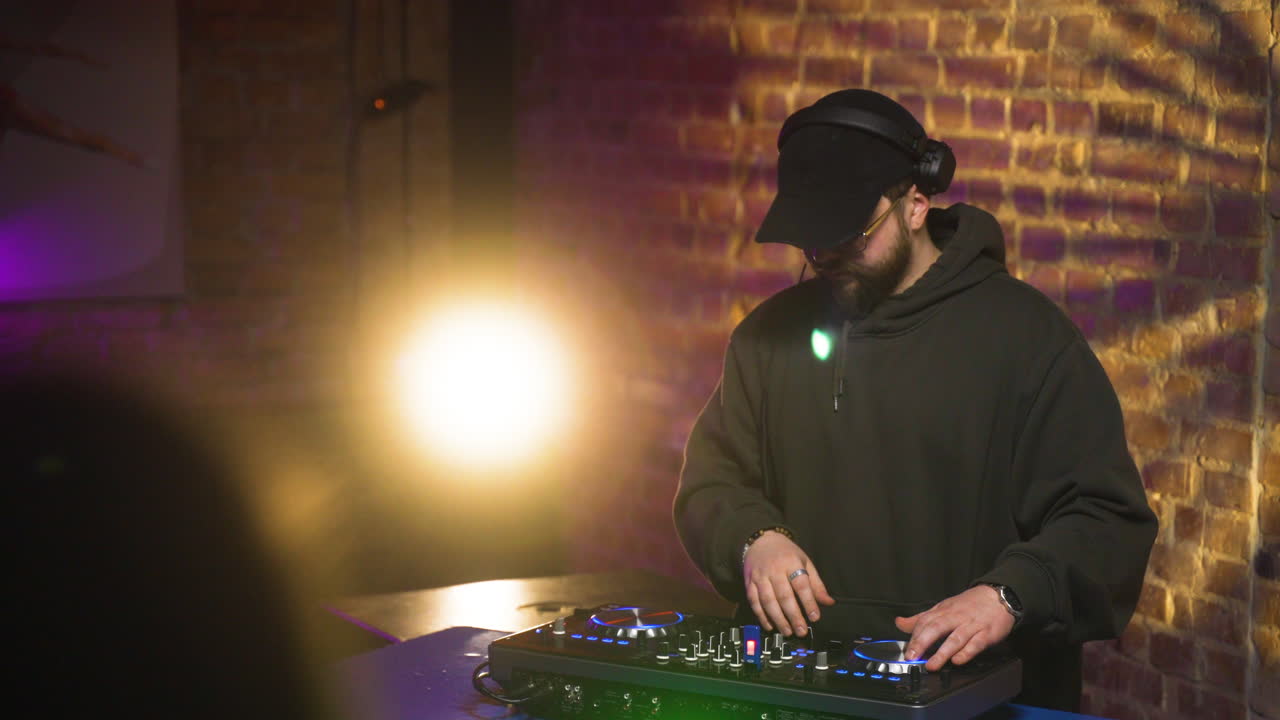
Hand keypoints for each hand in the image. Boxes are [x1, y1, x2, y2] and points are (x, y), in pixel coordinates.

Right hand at [743, 531, 834, 636]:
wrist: (760, 541)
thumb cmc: (786, 553)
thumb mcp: (804, 562)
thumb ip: (816, 583)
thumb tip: (828, 602)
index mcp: (791, 562)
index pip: (801, 584)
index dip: (809, 602)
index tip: (815, 617)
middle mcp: (774, 570)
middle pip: (784, 595)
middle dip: (793, 616)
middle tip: (801, 630)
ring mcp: (760, 576)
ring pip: (768, 601)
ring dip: (778, 619)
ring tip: (787, 631)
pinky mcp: (749, 583)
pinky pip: (754, 602)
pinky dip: (761, 616)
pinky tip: (770, 625)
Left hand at [893, 585, 1014, 670]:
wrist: (997, 596)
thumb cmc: (969, 605)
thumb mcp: (943, 608)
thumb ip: (921, 618)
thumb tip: (899, 623)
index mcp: (943, 611)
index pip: (925, 622)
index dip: (914, 636)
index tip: (906, 651)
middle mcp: (955, 617)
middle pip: (936, 628)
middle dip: (922, 643)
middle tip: (912, 657)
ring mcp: (971, 626)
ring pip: (955, 638)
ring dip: (942, 653)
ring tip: (932, 665)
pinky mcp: (986, 634)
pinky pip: (975, 644)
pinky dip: (966, 653)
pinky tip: (957, 660)